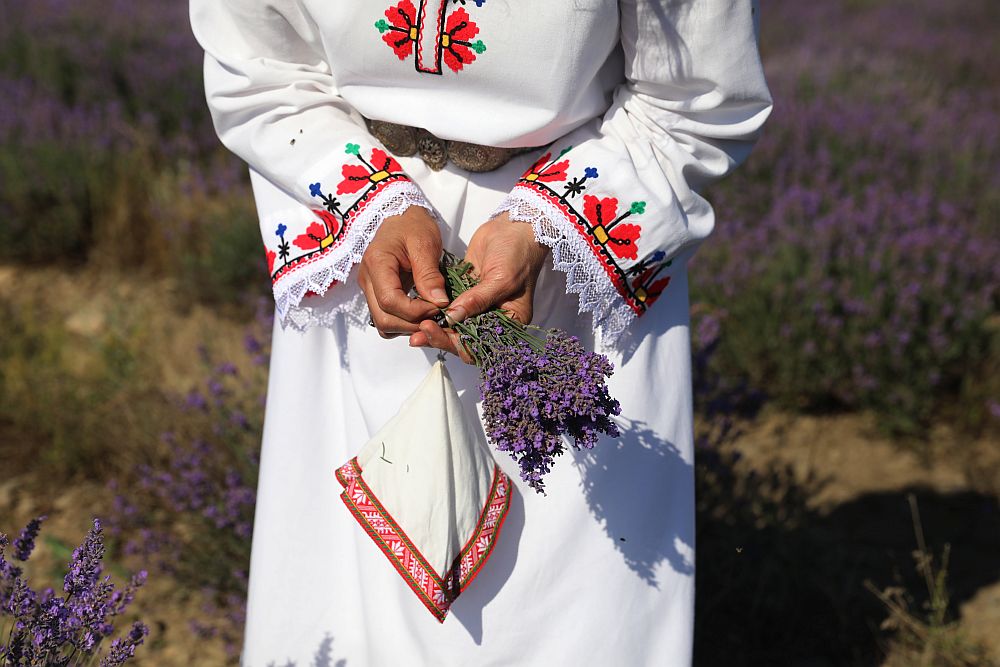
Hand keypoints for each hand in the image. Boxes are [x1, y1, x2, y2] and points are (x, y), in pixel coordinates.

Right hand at [358, 206, 449, 338]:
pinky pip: (386, 318)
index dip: (415, 311)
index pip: (390, 301)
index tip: (438, 307)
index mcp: (377, 264)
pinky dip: (403, 323)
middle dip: (412, 324)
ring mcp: (370, 288)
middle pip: (383, 318)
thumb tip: (439, 303)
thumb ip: (430, 275)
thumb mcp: (425, 244)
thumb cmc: (413, 225)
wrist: (401, 218)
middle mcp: (367, 279)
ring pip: (383, 323)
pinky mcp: (377, 293)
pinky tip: (421, 313)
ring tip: (430, 316)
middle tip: (437, 316)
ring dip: (407, 327)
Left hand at [410, 213, 548, 361]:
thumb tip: (451, 318)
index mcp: (510, 322)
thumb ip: (477, 300)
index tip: (438, 333)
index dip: (459, 344)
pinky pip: (449, 307)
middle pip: (465, 338)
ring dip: (435, 326)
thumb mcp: (501, 279)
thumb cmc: (517, 253)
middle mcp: (494, 318)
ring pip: (454, 325)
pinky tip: (420, 310)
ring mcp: (478, 306)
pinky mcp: (466, 292)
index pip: (482, 345)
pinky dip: (435, 310)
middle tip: (419, 333)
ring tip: (415, 326)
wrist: (515, 227)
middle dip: (442, 337)